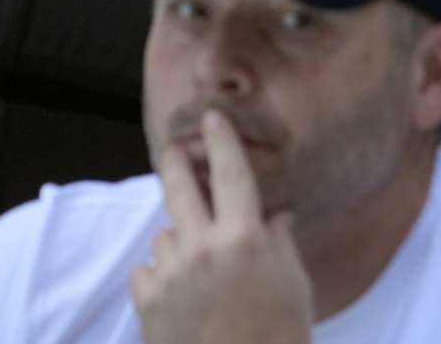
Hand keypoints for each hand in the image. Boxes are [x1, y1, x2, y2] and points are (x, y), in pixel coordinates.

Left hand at [131, 110, 311, 343]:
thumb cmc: (280, 330)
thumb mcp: (292, 279)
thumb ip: (278, 238)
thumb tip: (274, 212)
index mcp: (245, 237)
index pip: (231, 174)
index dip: (221, 142)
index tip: (213, 118)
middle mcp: (203, 248)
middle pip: (180, 189)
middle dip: (177, 162)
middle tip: (174, 148)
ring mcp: (171, 273)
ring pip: (167, 234)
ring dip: (181, 240)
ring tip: (202, 270)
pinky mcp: (147, 300)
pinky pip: (150, 269)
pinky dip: (164, 274)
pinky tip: (183, 295)